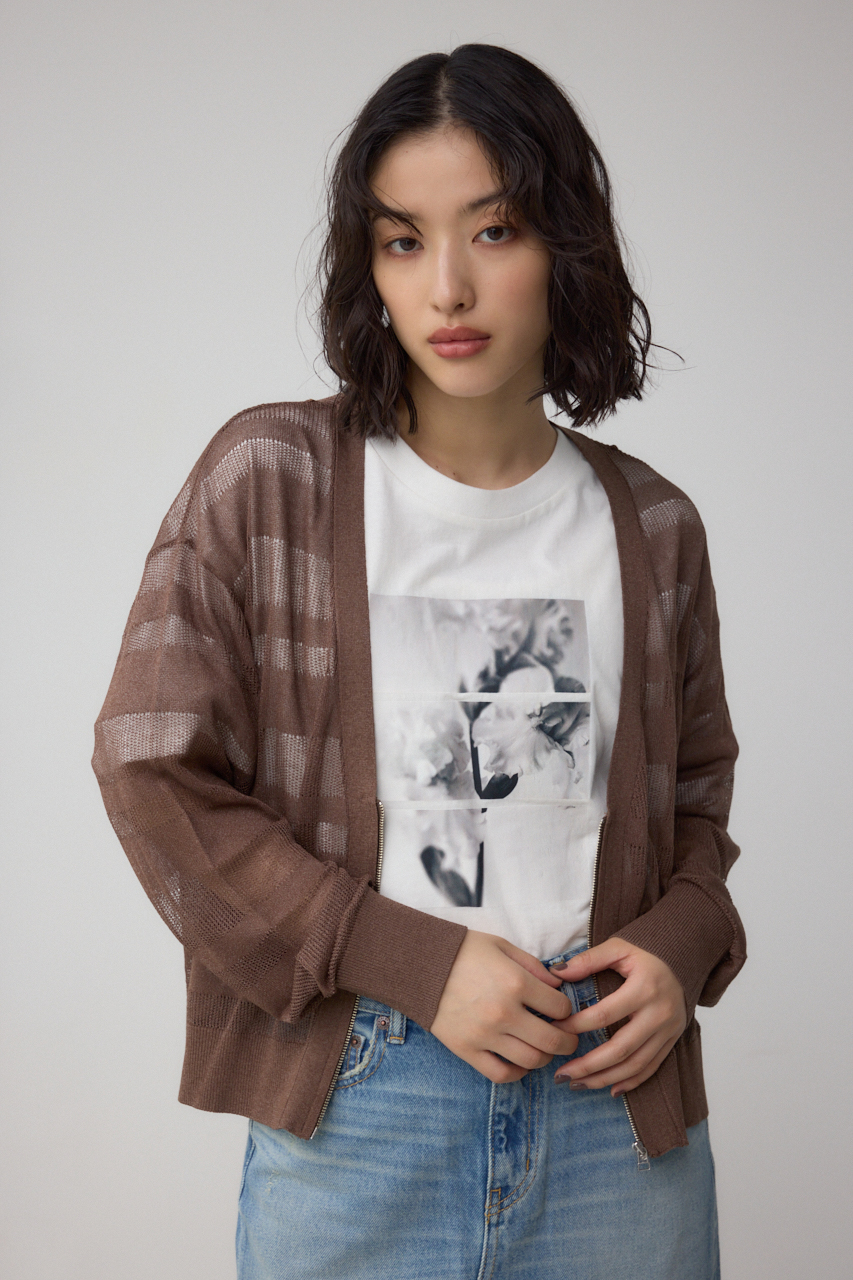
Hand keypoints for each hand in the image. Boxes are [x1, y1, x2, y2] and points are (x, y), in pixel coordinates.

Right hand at [430, 931, 578, 1082]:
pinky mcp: (467, 1050)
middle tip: (568, 1038)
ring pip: (531, 1061)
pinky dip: (517, 1073)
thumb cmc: (464, 951)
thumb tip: (557, 986)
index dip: (566, 1009)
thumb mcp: (502, 946)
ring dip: (545, 1057)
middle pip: (552, 1041)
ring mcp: (485, 1035)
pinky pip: (501, 1074)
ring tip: (543, 1048)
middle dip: (568, 1041)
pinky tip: (520, 1062)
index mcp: (516, 983)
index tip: (560, 1009)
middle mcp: (504, 1013)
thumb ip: (534, 966)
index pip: (559, 1008)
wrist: (421, 964)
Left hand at [549, 938, 686, 1096]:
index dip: (577, 1025)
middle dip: (588, 1065)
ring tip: (577, 1084)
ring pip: (635, 1065)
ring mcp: (668, 1030)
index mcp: (645, 988)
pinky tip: (610, 1089)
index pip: (605, 1014)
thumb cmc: (647, 951)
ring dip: (605, 1079)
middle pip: (621, 1049)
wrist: (685, 957)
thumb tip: (556, 973)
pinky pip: (651, 1068)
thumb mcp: (618, 948)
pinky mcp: (673, 1040)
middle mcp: (659, 1013)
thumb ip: (588, 960)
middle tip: (562, 1074)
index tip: (554, 1029)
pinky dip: (631, 1082)